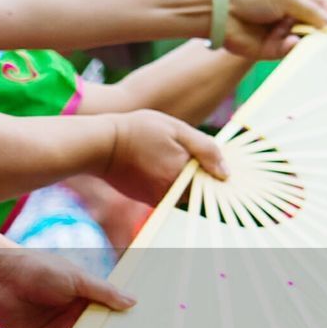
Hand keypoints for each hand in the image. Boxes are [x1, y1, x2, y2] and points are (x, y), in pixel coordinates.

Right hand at [102, 110, 225, 202]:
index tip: (203, 152)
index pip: (213, 178)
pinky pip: (166, 191)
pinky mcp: (145, 198)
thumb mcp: (178, 129)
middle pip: (198, 186)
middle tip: (179, 149)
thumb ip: (206, 150)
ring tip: (164, 153)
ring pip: (181, 188)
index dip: (212, 165)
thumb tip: (226, 173)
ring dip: (180, 174)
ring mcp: (157, 196)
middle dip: (196, 171)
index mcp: (184, 173)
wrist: (99, 145)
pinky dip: (165, 179)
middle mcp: (171, 191)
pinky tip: (154, 162)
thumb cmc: (139, 130)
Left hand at [225, 0, 326, 57]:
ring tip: (317, 36)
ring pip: (303, 41)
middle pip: (315, 26)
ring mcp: (279, 33)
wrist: (221, 10)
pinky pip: (287, 51)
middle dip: (325, 30)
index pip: (322, 6)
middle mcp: (289, 16)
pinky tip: (292, 40)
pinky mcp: (267, 49)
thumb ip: (312, 10)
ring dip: (310, 39)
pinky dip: (292, 47)